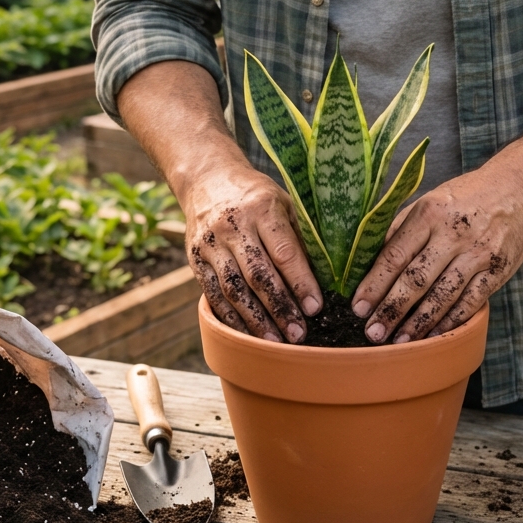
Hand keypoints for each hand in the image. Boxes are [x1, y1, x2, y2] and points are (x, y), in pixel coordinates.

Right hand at [182, 162, 322, 341]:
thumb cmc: (256, 196)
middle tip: (298, 335)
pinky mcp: (195, 260)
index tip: (315, 308)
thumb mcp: (284, 203)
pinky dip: (231, 318)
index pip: (284, 252)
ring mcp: (210, 245)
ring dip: (255, 320)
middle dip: (279, 308)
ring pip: (233, 289)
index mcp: (261, 209)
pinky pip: (213, 295)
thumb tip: (326, 279)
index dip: (300, 282)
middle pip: (257, 275)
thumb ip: (301, 237)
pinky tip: (247, 336)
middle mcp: (232, 226)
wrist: (207, 180)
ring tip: (275, 342)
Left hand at [350, 165, 522, 343]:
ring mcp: (479, 253)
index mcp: (429, 213)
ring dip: (419, 323)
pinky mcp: (499, 270)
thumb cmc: (464, 199)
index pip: (395, 254)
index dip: (374, 284)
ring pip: (444, 295)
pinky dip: (451, 321)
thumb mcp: (428, 202)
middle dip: (392, 310)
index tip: (358, 307)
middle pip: (417, 279)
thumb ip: (400, 231)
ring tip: (400, 343)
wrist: (519, 189)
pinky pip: (471, 302)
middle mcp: (454, 233)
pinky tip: (434, 335)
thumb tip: (365, 262)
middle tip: (373, 333)